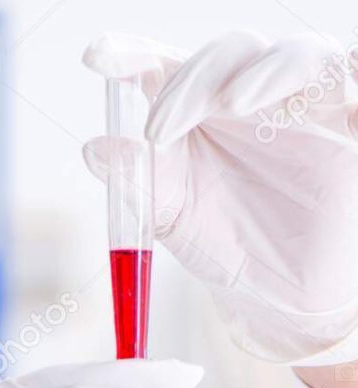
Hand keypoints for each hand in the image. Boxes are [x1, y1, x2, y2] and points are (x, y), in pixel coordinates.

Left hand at [83, 32, 357, 364]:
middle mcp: (252, 98)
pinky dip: (353, 78)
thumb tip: (94, 149)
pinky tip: (340, 86)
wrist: (280, 296)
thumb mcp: (174, 218)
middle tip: (157, 131)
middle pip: (228, 54)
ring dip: (266, 71)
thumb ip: (138, 183)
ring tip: (234, 103)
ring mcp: (306, 108)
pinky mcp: (353, 125)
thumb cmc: (226, 246)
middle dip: (191, 82)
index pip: (166, 66)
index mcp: (198, 114)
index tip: (96, 57)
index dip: (132, 53)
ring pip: (297, 57)